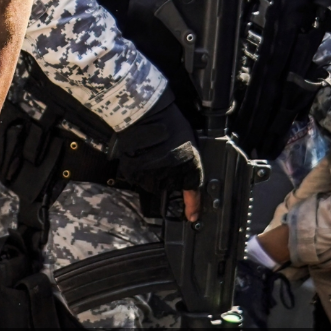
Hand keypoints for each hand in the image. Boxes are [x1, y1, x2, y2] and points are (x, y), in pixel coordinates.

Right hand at [114, 90, 202, 209]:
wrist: (146, 114)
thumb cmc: (170, 123)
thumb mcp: (189, 143)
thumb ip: (189, 162)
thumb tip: (189, 175)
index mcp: (189, 167)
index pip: (192, 192)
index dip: (193, 206)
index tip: (192, 216)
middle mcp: (172, 175)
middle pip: (169, 186)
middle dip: (167, 176)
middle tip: (164, 157)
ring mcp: (153, 176)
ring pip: (153, 183)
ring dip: (152, 173)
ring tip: (153, 154)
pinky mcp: (136, 174)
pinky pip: (139, 178)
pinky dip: (139, 170)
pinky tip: (142, 156)